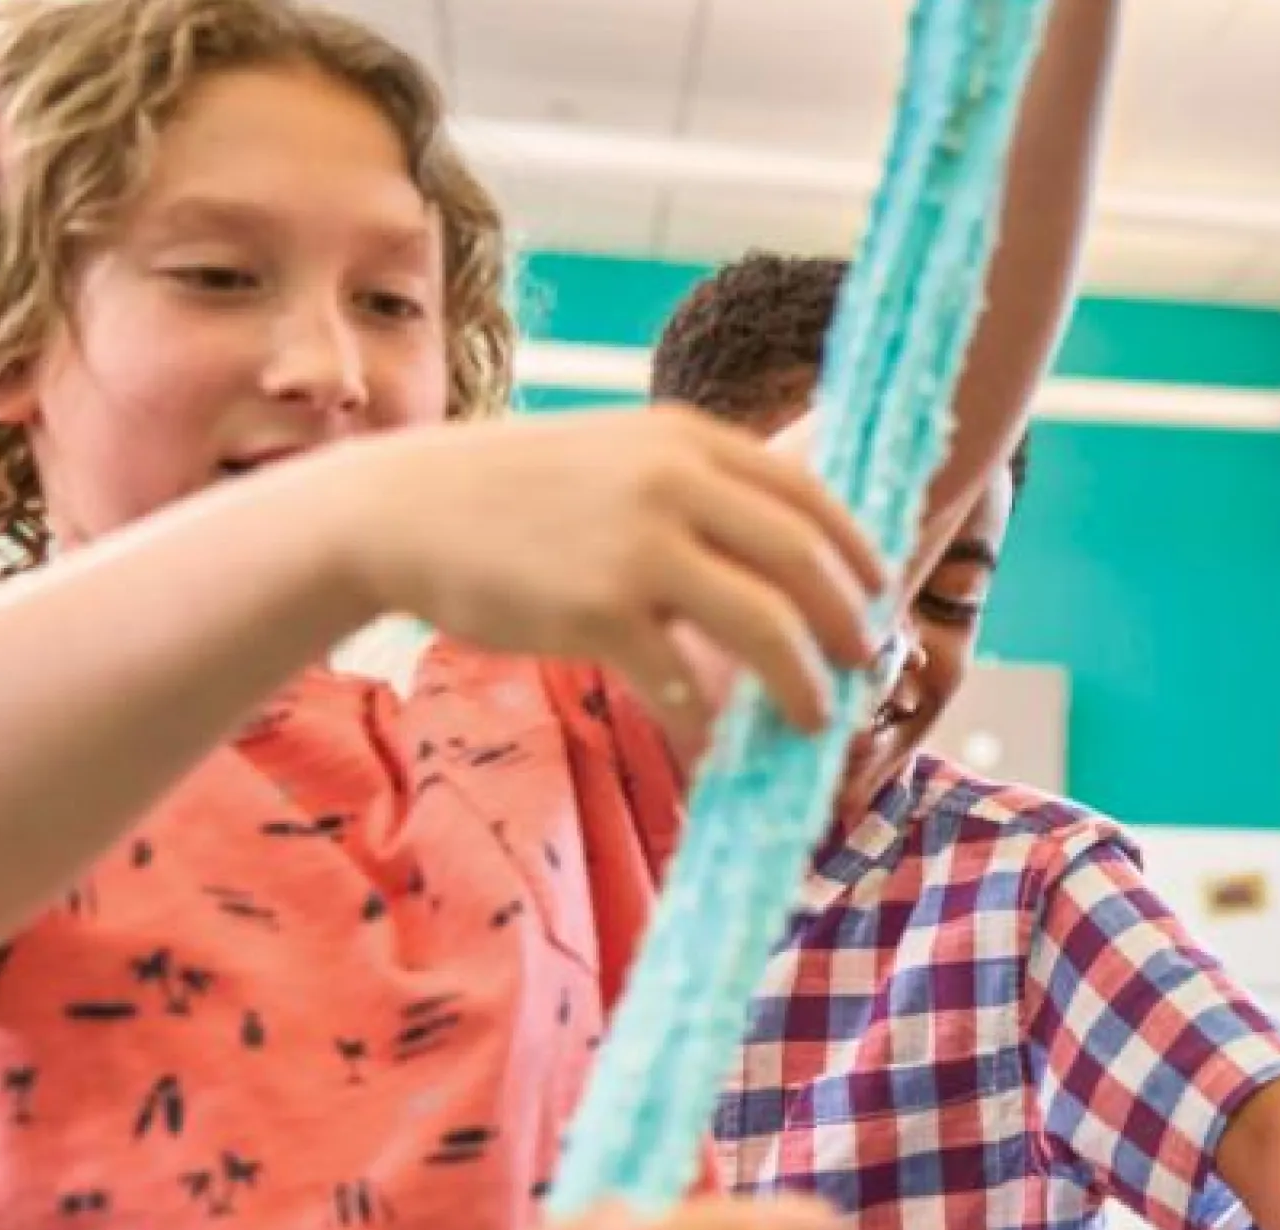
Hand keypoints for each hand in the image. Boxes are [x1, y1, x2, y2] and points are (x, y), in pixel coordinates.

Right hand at [308, 408, 885, 756]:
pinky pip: (683, 681)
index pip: (808, 494)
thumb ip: (693, 486)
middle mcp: (674, 483)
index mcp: (686, 440)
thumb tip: (774, 549)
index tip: (879, 595)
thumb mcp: (615, 454)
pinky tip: (711, 740)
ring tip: (812, 718)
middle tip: (861, 664)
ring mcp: (638, 547)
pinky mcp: (598, 610)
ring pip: (766, 626)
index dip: (857, 553)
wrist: (401, 509)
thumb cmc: (511, 492)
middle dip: (849, 623)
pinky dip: (707, 721)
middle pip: (806, 562)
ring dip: (803, 683)